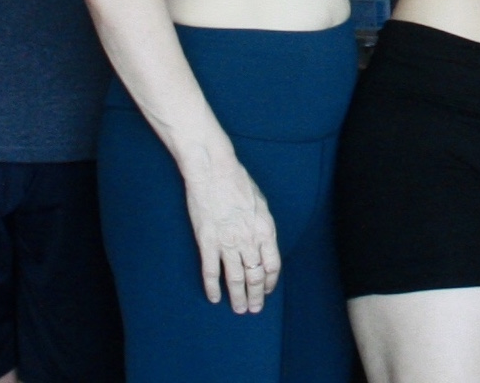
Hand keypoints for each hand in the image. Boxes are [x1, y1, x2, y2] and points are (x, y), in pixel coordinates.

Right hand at [180, 156, 281, 313]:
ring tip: (239, 310)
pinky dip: (213, 287)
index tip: (267, 290)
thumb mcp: (261, 203)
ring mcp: (227, 242)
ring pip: (235, 278)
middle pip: (255, 276)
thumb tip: (262, 241)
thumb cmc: (238, 181)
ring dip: (238, 297)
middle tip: (254, 309)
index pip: (272, 265)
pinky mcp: (207, 242)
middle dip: (256, 295)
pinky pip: (211, 271)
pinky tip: (214, 298)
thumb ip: (262, 225)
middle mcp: (248, 240)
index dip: (270, 282)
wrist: (214, 170)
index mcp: (265, 230)